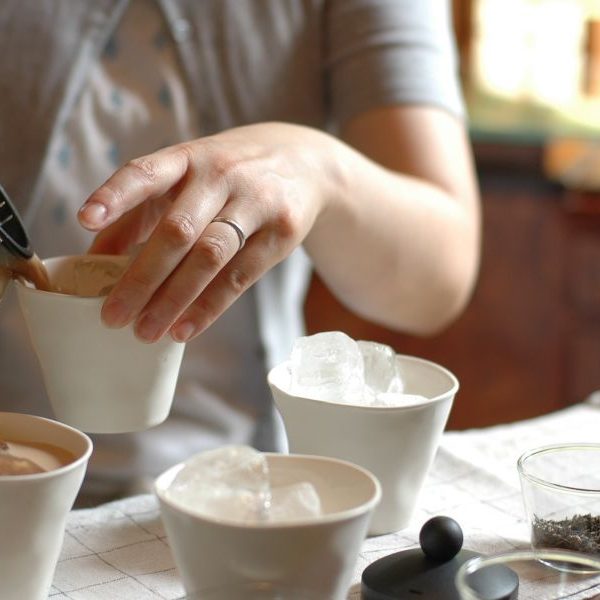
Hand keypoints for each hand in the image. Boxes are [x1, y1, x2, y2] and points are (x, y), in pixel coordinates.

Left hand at [78, 123, 336, 342]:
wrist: (303, 162)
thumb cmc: (228, 174)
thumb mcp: (185, 178)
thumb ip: (139, 213)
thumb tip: (94, 259)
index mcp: (188, 158)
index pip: (146, 172)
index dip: (115, 195)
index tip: (85, 221)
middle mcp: (221, 176)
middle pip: (177, 230)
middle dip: (142, 277)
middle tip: (113, 316)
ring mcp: (256, 203)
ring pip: (210, 256)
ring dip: (174, 298)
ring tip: (145, 331)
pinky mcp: (282, 233)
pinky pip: (241, 276)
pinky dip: (209, 306)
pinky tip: (185, 328)